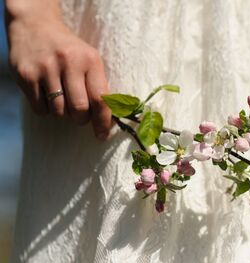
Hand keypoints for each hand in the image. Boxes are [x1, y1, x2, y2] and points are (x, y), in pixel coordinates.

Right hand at [7, 16, 111, 139]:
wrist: (35, 26)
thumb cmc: (69, 50)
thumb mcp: (89, 60)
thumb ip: (99, 86)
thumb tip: (109, 119)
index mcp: (90, 60)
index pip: (101, 99)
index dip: (103, 122)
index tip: (102, 135)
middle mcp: (69, 62)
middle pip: (79, 109)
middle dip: (81, 119)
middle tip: (80, 116)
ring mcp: (46, 68)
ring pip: (59, 112)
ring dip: (62, 113)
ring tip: (61, 98)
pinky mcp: (26, 74)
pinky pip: (40, 109)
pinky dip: (45, 109)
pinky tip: (46, 94)